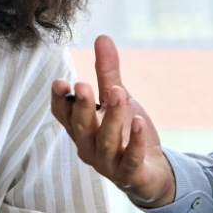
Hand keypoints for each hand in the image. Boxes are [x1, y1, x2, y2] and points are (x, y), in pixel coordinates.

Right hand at [50, 35, 176, 207]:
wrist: (152, 172)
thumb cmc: (127, 133)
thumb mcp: (117, 98)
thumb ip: (108, 72)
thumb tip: (102, 37)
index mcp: (82, 129)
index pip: (63, 115)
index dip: (60, 101)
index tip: (61, 82)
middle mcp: (89, 148)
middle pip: (81, 128)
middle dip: (82, 107)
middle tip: (83, 85)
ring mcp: (109, 164)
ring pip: (106, 142)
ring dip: (111, 118)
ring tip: (118, 94)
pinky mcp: (130, 175)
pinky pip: (130, 159)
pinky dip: (135, 142)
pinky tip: (140, 122)